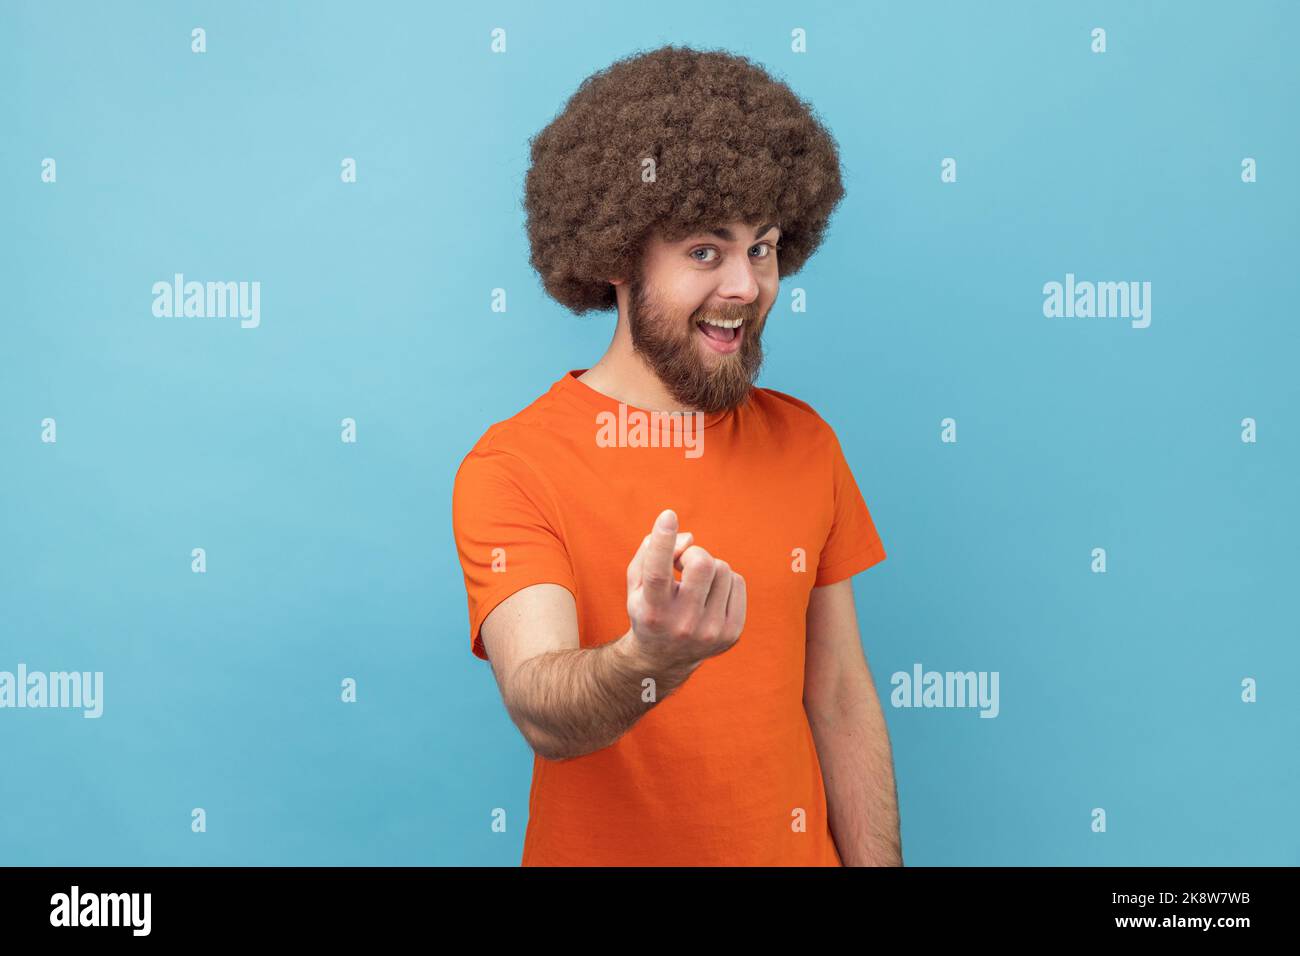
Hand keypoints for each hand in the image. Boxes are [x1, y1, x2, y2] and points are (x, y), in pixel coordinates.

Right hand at [625, 509, 746, 669]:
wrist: (664, 658)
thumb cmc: (649, 608)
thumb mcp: (636, 583)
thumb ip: (651, 551)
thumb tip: (689, 538)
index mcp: (653, 611)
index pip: (658, 573)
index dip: (663, 541)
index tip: (668, 515)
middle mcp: (682, 624)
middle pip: (702, 564)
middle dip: (693, 553)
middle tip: (682, 564)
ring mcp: (710, 631)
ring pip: (723, 569)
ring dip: (708, 567)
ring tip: (695, 583)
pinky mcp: (732, 633)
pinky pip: (738, 582)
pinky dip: (723, 580)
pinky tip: (709, 595)